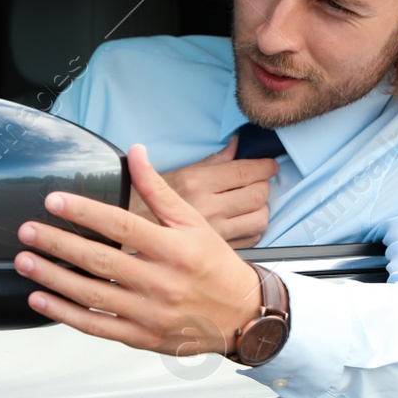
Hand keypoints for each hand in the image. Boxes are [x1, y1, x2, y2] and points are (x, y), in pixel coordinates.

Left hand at [14, 143, 266, 358]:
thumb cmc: (215, 265)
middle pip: (101, 261)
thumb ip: (158, 189)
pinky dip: (64, 314)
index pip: (122, 226)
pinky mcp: (141, 337)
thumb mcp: (194, 221)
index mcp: (174, 249)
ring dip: (53, 278)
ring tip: (25, 261)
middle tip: (28, 231)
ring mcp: (150, 313)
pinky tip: (40, 299)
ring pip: (92, 295)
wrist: (242, 316)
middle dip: (59, 244)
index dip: (86, 212)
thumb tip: (135, 152)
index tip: (54, 201)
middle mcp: (161, 282)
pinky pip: (96, 325)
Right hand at [127, 134, 277, 247]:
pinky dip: (252, 228)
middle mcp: (208, 207)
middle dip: (263, 185)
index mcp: (197, 183)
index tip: (269, 165)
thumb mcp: (176, 176)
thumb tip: (236, 145)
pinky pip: (251, 238)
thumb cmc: (148, 205)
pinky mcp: (216, 252)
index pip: (245, 172)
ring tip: (252, 204)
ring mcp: (214, 232)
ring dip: (261, 208)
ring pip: (259, 217)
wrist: (129, 238)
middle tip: (258, 182)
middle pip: (257, 193)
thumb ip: (211, 162)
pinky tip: (243, 223)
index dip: (263, 166)